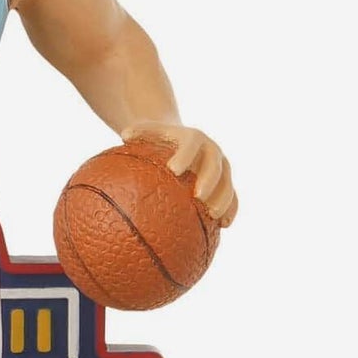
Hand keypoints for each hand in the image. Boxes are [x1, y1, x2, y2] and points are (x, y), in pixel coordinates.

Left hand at [121, 121, 237, 225]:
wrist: (183, 140)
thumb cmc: (159, 138)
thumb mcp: (147, 131)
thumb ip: (137, 132)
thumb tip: (124, 135)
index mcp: (193, 137)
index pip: (191, 143)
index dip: (184, 155)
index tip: (173, 170)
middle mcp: (212, 150)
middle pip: (215, 165)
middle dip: (209, 180)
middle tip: (197, 196)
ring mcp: (222, 167)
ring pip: (227, 182)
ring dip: (223, 198)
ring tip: (213, 215)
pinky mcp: (226, 182)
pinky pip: (232, 196)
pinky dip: (231, 209)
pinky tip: (224, 226)